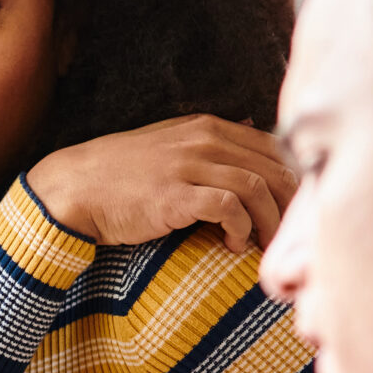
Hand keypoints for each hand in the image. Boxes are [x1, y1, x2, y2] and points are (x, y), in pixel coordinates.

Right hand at [25, 114, 297, 252]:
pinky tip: (233, 245)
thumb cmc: (125, 173)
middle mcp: (203, 140)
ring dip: (269, 222)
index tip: (296, 212)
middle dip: (291, 206)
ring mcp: (189, 165)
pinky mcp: (175, 195)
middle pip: (274, 167)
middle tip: (290, 235)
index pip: (274, 147)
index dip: (294, 181)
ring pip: (257, 187)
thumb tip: (255, 127)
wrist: (76, 187)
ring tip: (263, 244)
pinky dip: (240, 229)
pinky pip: (229, 208)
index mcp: (208, 127)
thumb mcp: (171, 141)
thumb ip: (212, 139)